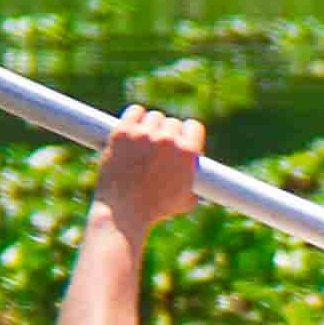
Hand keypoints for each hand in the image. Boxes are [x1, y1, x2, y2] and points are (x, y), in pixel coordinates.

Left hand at [94, 104, 205, 237]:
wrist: (123, 213)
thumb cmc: (155, 210)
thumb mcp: (186, 200)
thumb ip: (194, 182)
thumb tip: (200, 178)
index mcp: (187, 152)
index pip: (194, 127)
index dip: (188, 134)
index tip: (182, 140)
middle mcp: (167, 140)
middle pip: (172, 123)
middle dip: (168, 134)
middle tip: (160, 147)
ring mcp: (143, 134)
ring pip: (153, 117)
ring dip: (151, 126)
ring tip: (145, 140)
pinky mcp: (122, 132)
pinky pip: (134, 112)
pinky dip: (135, 117)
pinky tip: (134, 126)